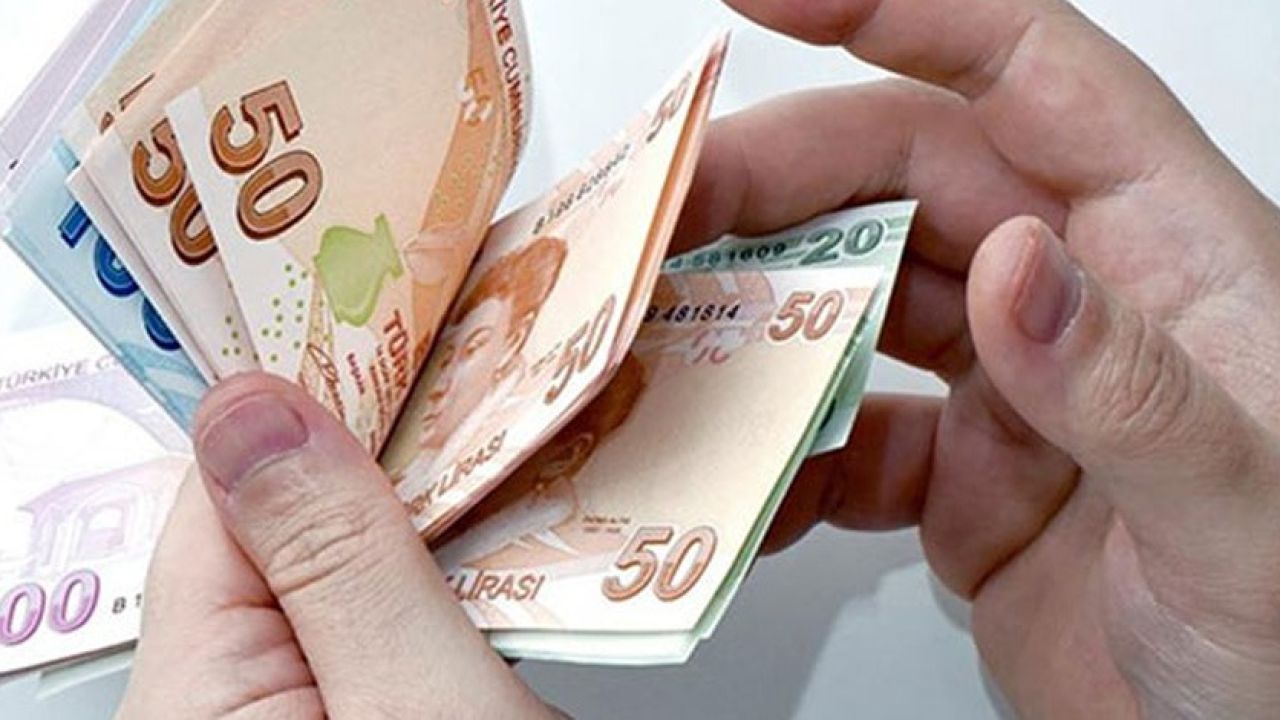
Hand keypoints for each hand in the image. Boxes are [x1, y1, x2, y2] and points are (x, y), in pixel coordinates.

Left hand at [115, 375, 555, 718]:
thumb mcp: (426, 705)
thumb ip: (344, 564)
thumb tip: (254, 411)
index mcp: (194, 700)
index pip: (220, 489)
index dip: (309, 399)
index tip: (398, 328)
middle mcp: (217, 705)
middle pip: (282, 528)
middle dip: (386, 466)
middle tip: (489, 400)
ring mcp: (282, 712)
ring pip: (337, 571)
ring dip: (425, 529)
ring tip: (516, 483)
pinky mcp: (341, 710)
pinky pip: (368, 622)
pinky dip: (433, 587)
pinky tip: (499, 568)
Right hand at [677, 1, 1279, 715]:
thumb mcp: (1241, 514)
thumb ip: (1132, 388)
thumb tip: (1015, 266)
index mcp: (1163, 252)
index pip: (1026, 71)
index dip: (899, 8)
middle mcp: (1075, 300)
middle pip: (902, 179)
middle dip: (772, 181)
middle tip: (664, 212)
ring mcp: (1010, 391)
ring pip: (855, 302)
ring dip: (754, 313)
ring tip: (660, 336)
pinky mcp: (960, 481)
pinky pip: (842, 438)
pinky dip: (775, 455)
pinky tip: (734, 483)